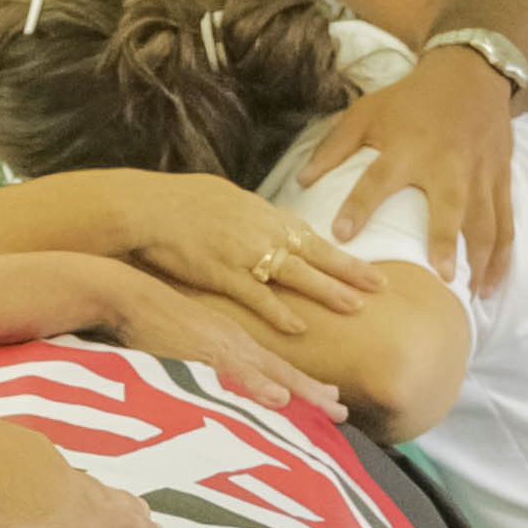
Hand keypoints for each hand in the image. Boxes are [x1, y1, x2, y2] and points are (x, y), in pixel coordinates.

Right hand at [90, 273, 337, 411]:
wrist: (129, 296)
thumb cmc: (155, 320)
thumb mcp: (193, 339)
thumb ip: (211, 359)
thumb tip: (218, 384)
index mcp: (235, 342)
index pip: (277, 367)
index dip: (305, 384)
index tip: (331, 399)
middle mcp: (236, 344)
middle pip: (284, 371)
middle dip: (315, 393)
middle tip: (344, 412)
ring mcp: (223, 347)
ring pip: (270, 372)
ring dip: (301, 391)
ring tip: (330, 408)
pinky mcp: (204, 350)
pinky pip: (237, 371)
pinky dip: (259, 384)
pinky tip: (279, 398)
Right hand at [113, 176, 382, 333]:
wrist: (146, 207)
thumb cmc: (181, 202)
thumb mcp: (227, 201)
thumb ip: (253, 218)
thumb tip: (268, 225)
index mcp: (264, 214)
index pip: (312, 238)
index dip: (342, 256)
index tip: (370, 271)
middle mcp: (261, 231)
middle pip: (315, 253)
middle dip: (350, 271)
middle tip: (381, 287)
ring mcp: (243, 252)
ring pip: (294, 273)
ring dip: (325, 291)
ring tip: (354, 307)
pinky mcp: (220, 273)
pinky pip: (256, 295)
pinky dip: (277, 311)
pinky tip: (299, 326)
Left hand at [305, 50, 524, 292]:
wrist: (472, 72)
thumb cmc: (412, 97)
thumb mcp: (367, 112)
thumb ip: (334, 148)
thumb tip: (301, 182)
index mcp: (408, 148)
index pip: (378, 179)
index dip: (359, 206)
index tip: (340, 235)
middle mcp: (447, 164)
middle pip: (449, 205)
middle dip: (445, 240)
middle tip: (441, 277)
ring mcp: (479, 174)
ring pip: (486, 222)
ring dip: (480, 260)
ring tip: (470, 297)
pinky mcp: (501, 180)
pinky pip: (507, 223)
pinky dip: (503, 256)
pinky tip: (492, 286)